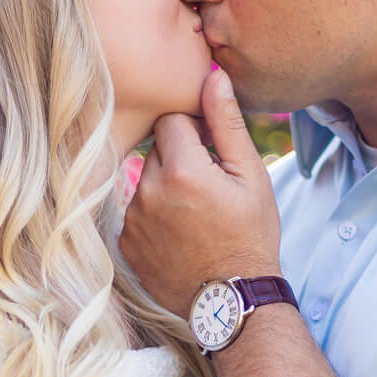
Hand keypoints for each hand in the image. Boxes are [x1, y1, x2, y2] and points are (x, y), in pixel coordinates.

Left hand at [121, 63, 282, 315]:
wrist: (233, 299)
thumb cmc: (250, 235)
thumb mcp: (251, 177)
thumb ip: (226, 124)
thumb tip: (212, 77)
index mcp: (181, 170)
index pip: (173, 120)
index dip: (196, 132)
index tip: (213, 153)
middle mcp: (148, 191)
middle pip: (156, 149)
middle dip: (180, 158)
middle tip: (208, 188)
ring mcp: (132, 219)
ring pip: (145, 179)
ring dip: (166, 187)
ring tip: (196, 215)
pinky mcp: (126, 242)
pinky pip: (136, 210)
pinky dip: (154, 215)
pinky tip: (180, 234)